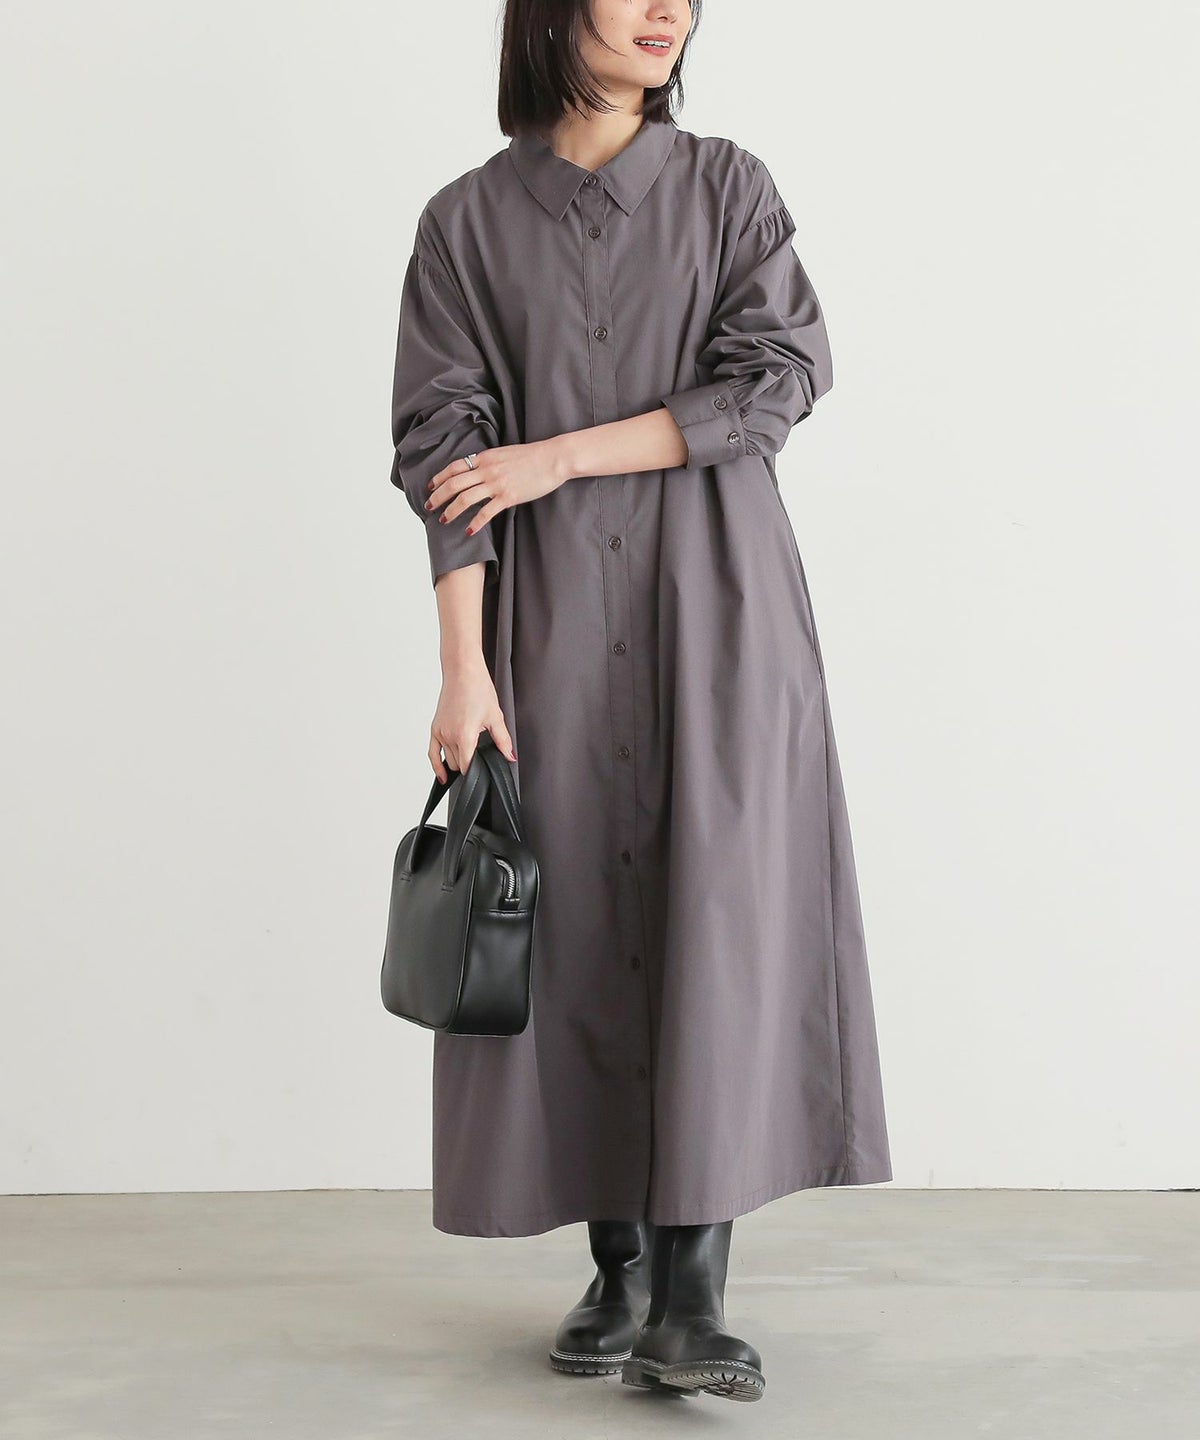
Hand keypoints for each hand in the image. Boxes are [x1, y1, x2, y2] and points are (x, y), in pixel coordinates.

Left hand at [424, 438, 569, 535]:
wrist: (553, 458)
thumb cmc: (533, 456)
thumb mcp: (505, 453)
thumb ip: (489, 462)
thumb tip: (478, 469)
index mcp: (485, 457)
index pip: (454, 467)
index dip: (439, 477)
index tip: (430, 487)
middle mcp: (487, 470)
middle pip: (453, 484)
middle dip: (437, 497)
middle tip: (428, 507)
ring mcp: (497, 484)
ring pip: (465, 499)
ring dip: (451, 511)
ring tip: (444, 521)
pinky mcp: (509, 497)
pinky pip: (486, 512)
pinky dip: (475, 523)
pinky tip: (469, 532)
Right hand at [428, 653, 516, 784]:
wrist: (463, 671)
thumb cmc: (478, 689)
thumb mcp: (495, 717)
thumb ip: (503, 741)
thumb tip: (510, 757)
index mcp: (464, 736)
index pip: (467, 767)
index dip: (477, 773)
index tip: (484, 774)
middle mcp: (449, 736)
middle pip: (458, 765)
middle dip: (469, 765)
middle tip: (482, 757)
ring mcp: (440, 732)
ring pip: (448, 760)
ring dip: (458, 760)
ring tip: (471, 751)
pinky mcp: (435, 728)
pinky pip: (433, 753)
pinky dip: (437, 765)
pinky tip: (443, 776)